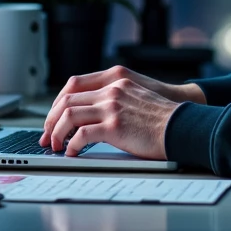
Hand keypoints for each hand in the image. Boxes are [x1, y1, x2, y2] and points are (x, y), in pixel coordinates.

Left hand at [39, 66, 201, 158]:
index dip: (58, 102)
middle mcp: (112, 88)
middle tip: (47, 136)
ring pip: (68, 115)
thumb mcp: (136, 95)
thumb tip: (89, 114)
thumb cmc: (163, 117)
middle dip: (51, 119)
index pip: (73, 84)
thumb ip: (115, 96)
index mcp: (115, 78)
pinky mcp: (114, 125)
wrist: (183, 125)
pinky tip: (72, 152)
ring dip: (57, 132)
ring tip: (56, 145)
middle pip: (66, 99)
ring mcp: (112, 106)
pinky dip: (72, 145)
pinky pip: (81, 135)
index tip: (53, 117)